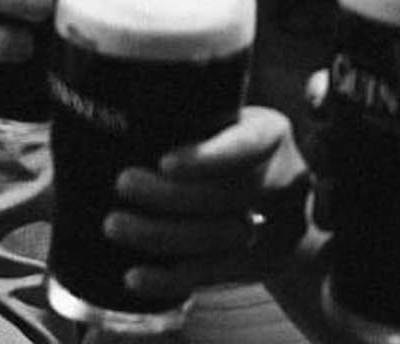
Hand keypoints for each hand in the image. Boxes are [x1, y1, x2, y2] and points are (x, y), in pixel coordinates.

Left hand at [107, 107, 311, 303]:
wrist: (282, 201)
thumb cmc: (229, 146)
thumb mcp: (224, 122)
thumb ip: (190, 122)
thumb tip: (123, 124)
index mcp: (271, 134)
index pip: (247, 144)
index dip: (208, 158)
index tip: (165, 162)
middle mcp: (282, 181)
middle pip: (228, 195)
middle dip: (170, 196)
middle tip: (123, 183)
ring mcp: (279, 229)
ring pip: (218, 239)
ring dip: (162, 235)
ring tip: (116, 225)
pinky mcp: (262, 266)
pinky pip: (214, 275)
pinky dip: (171, 278)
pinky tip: (135, 276)